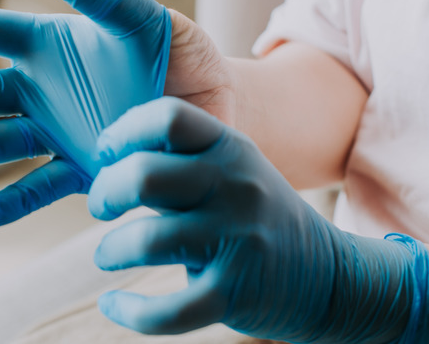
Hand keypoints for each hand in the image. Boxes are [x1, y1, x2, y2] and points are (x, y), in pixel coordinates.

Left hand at [88, 97, 428, 342]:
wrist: (328, 275)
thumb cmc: (259, 216)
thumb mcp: (234, 171)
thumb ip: (181, 160)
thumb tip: (108, 158)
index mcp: (230, 149)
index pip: (167, 117)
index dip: (122, 132)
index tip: (105, 154)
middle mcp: (235, 187)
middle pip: (144, 175)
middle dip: (105, 192)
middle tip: (100, 206)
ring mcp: (237, 240)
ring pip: (146, 241)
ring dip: (109, 250)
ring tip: (106, 254)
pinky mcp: (234, 294)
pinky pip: (165, 311)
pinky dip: (128, 311)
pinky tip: (113, 304)